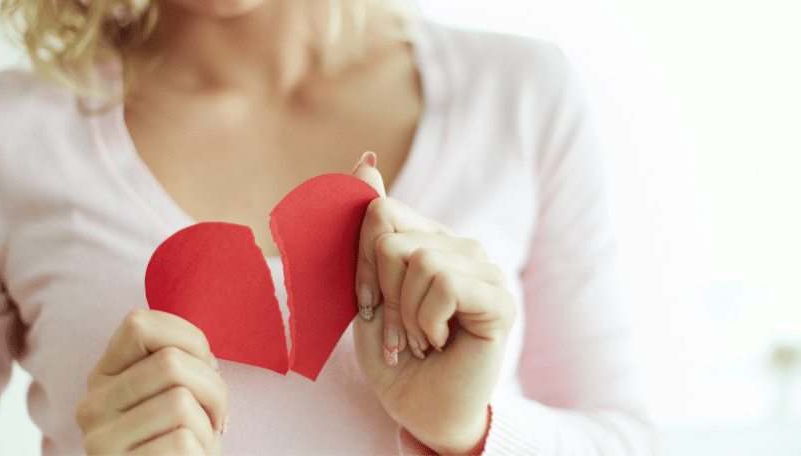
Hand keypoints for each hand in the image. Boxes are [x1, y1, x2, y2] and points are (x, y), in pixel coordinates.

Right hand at [76, 309, 228, 454]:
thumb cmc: (183, 436)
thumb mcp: (175, 391)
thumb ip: (180, 362)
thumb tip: (204, 358)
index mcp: (105, 375)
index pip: (139, 323)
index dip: (189, 338)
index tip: (204, 366)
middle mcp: (91, 405)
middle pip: (171, 363)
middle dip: (214, 386)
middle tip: (216, 412)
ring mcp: (100, 441)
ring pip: (180, 400)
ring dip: (209, 421)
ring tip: (201, 438)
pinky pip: (182, 440)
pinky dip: (202, 449)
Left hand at [351, 152, 516, 453]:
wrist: (421, 408)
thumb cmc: (395, 355)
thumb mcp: (367, 290)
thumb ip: (367, 230)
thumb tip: (366, 160)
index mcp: (427, 240)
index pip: (380, 210)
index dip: (361, 262)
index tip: (370, 304)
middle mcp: (459, 246)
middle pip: (391, 235)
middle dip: (381, 293)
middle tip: (398, 330)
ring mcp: (482, 268)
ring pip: (417, 258)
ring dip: (405, 314)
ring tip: (422, 339)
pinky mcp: (498, 297)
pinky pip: (444, 282)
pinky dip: (428, 320)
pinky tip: (441, 340)